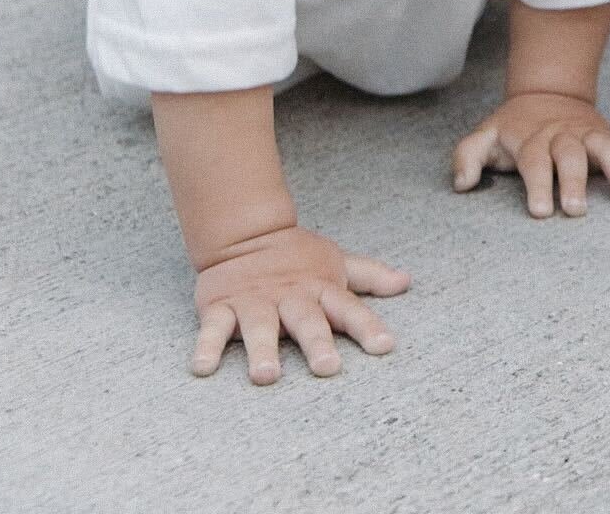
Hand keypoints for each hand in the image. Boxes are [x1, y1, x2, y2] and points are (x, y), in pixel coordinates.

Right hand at [190, 225, 408, 385]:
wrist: (245, 232)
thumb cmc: (298, 259)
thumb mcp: (335, 263)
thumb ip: (369, 276)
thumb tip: (406, 282)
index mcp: (320, 288)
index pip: (349, 307)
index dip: (368, 326)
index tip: (386, 346)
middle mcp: (290, 296)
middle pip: (306, 320)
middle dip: (317, 343)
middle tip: (327, 368)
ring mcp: (255, 301)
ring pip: (260, 326)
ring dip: (262, 350)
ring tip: (266, 376)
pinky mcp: (221, 306)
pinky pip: (213, 328)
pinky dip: (207, 347)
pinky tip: (203, 368)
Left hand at [452, 91, 609, 219]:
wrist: (548, 91)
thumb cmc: (513, 127)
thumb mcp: (485, 135)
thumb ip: (467, 157)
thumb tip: (462, 184)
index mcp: (532, 139)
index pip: (534, 161)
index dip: (537, 185)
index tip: (541, 212)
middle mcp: (562, 135)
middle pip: (570, 156)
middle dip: (574, 182)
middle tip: (576, 211)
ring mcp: (587, 133)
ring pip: (604, 148)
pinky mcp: (606, 135)